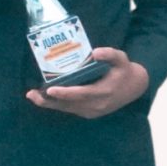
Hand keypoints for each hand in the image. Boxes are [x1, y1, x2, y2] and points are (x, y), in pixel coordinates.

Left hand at [27, 50, 148, 118]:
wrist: (135, 88)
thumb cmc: (125, 71)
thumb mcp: (121, 59)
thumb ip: (109, 54)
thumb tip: (94, 52)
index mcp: (104, 92)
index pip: (81, 94)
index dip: (65, 93)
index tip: (50, 89)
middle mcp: (97, 105)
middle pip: (69, 104)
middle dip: (49, 100)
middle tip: (31, 94)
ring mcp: (93, 111)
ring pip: (67, 108)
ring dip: (49, 104)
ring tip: (33, 96)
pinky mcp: (90, 113)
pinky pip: (71, 109)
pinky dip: (58, 104)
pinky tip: (45, 98)